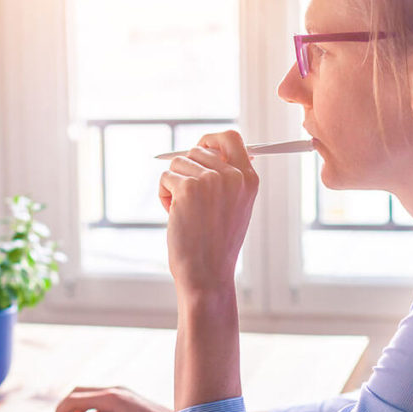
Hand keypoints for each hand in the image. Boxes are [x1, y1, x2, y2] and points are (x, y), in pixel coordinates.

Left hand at [158, 130, 258, 296]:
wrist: (207, 274)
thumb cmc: (216, 244)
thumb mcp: (235, 207)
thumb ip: (228, 177)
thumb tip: (207, 149)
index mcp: (249, 179)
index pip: (230, 138)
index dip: (210, 140)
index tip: (199, 148)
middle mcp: (232, 175)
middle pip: (196, 150)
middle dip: (186, 172)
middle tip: (190, 201)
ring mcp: (210, 180)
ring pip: (177, 164)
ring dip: (174, 186)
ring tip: (185, 212)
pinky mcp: (187, 188)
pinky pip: (165, 178)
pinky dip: (164, 196)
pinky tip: (174, 216)